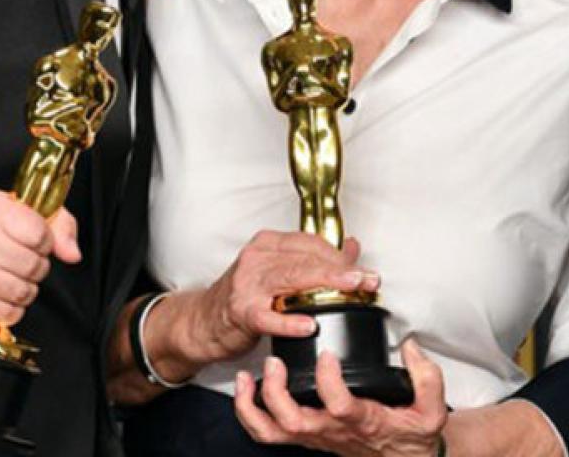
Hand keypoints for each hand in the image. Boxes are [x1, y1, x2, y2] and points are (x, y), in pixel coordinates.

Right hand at [0, 188, 78, 323]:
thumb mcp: (26, 212)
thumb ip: (60, 226)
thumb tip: (72, 254)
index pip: (40, 233)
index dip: (46, 242)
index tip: (36, 242)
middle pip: (32, 264)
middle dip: (38, 267)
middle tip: (25, 262)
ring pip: (22, 291)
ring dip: (26, 289)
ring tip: (14, 278)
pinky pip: (6, 312)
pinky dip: (13, 309)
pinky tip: (2, 294)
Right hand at [189, 232, 378, 362]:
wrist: (203, 322)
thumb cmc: (244, 296)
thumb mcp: (278, 270)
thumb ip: (314, 259)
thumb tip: (351, 247)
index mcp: (269, 244)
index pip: (311, 243)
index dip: (341, 257)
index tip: (364, 270)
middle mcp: (257, 258)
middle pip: (305, 260)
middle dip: (341, 269)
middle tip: (366, 279)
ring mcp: (247, 284)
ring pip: (291, 280)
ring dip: (324, 286)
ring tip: (349, 291)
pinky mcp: (241, 311)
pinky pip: (268, 316)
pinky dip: (289, 321)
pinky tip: (309, 325)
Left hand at [234, 339, 447, 456]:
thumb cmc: (413, 435)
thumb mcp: (432, 410)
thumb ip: (427, 378)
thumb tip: (410, 347)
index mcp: (362, 421)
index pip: (339, 405)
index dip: (328, 380)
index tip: (329, 352)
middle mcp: (333, 431)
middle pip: (293, 422)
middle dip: (276, 393)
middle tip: (275, 362)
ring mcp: (316, 435)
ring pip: (274, 432)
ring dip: (255, 406)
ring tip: (249, 376)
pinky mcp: (308, 434)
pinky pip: (269, 433)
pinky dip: (250, 414)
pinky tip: (248, 388)